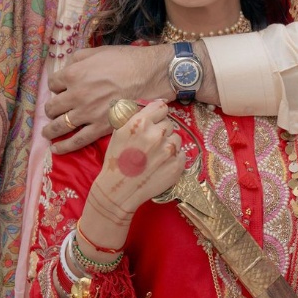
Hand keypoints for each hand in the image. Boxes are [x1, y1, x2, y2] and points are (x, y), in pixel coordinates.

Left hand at [43, 46, 172, 152]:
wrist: (149, 75)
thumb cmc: (126, 60)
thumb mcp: (98, 51)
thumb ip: (78, 59)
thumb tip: (68, 67)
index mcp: (73, 74)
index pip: (53, 84)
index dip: (57, 86)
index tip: (62, 89)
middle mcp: (76, 95)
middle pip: (53, 106)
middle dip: (52, 108)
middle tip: (54, 111)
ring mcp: (87, 114)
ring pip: (59, 125)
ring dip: (51, 130)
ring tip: (48, 133)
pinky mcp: (99, 128)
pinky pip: (77, 140)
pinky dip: (64, 146)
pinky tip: (56, 149)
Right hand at [85, 100, 185, 222]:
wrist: (119, 190)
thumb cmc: (116, 161)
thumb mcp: (118, 133)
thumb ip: (135, 118)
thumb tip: (151, 107)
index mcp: (140, 123)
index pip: (161, 106)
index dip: (158, 113)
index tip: (155, 120)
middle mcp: (157, 134)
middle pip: (168, 123)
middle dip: (161, 131)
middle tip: (151, 143)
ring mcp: (169, 150)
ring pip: (176, 137)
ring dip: (168, 144)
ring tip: (155, 155)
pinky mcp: (177, 165)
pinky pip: (181, 153)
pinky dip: (173, 158)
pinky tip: (160, 165)